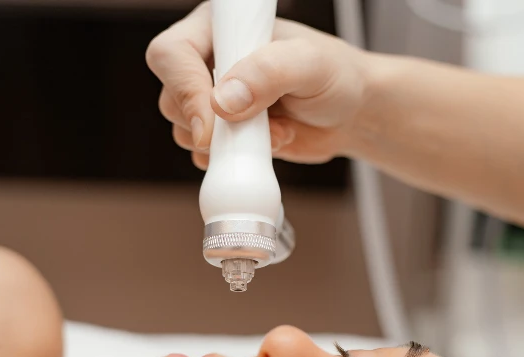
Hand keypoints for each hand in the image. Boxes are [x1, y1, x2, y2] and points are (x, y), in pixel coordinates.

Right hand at [146, 1, 369, 169]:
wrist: (350, 113)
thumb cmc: (335, 76)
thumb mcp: (312, 63)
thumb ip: (269, 72)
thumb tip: (224, 100)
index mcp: (221, 28)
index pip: (172, 54)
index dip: (185, 90)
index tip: (211, 123)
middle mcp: (208, 61)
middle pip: (173, 98)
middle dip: (212, 124)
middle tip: (258, 129)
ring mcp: (213, 101)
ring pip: (186, 131)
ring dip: (229, 145)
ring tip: (275, 132)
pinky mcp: (222, 133)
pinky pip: (206, 156)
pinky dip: (235, 161)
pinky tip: (270, 144)